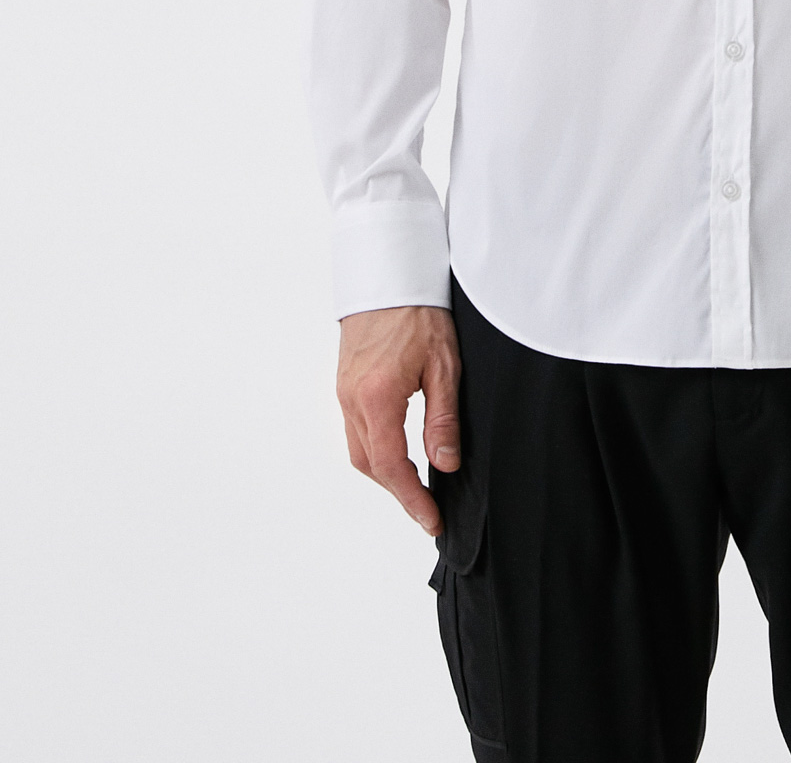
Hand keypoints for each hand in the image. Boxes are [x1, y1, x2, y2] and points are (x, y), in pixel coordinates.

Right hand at [336, 304, 461, 536]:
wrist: (389, 270)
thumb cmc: (419, 309)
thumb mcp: (444, 364)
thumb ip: (443, 419)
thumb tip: (446, 464)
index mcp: (377, 397)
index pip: (392, 466)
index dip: (412, 500)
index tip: (431, 521)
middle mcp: (352, 399)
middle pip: (371, 464)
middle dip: (399, 491)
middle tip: (428, 508)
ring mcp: (344, 391)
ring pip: (360, 450)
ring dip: (385, 472)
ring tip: (416, 485)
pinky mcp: (345, 382)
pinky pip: (355, 429)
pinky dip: (375, 449)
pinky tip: (397, 450)